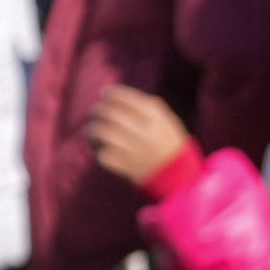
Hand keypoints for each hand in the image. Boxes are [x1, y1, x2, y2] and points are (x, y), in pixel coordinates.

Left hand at [81, 86, 198, 187]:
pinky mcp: (127, 167)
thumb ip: (145, 105)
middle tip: (95, 111)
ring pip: (102, 133)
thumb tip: (114, 94)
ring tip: (90, 128)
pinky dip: (97, 150)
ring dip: (92, 128)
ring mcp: (134, 150)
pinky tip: (97, 147)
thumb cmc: (168, 142)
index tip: (104, 93)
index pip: (125, 97)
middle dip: (98, 109)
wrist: (179, 175)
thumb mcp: (166, 119)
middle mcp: (144, 131)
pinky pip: (103, 155)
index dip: (110, 93)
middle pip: (110, 113)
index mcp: (154, 116)